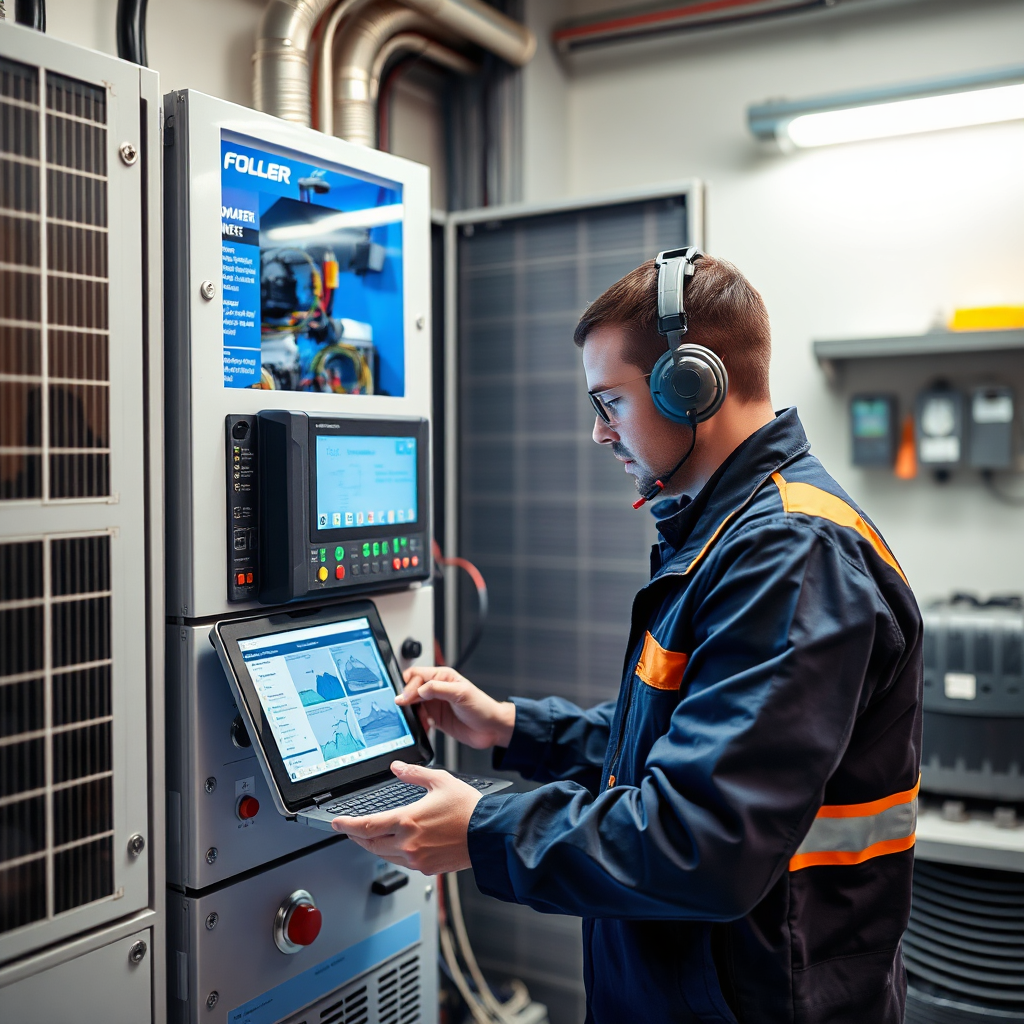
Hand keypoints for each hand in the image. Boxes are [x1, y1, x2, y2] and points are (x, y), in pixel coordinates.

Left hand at [331, 761, 480, 873]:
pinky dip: (391, 853)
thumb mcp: (440, 781)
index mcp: (408, 821)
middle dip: (355, 836)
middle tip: (348, 829)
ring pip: (383, 855)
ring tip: (368, 836)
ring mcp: (416, 858)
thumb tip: (397, 767)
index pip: (365, 826)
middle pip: (370, 843)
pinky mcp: (426, 868)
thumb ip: (414, 773)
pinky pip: (400, 862)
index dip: (346, 825)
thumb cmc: (469, 808)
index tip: (336, 822)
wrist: (489, 833)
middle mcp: (408, 843)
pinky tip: (394, 846)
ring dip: (372, 845)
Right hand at [397, 666, 514, 749]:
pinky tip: (423, 726)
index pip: (417, 675)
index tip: (405, 698)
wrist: (492, 729)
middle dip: (406, 698)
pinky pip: (418, 719)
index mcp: (442, 677)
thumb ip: (437, 689)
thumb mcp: (460, 693)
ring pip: (412, 705)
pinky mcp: (435, 719)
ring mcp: (435, 704)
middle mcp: (436, 689)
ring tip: (414, 718)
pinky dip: (416, 723)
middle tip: (403, 708)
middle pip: (411, 689)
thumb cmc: (482, 707)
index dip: (408, 685)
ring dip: (410, 712)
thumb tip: (417, 689)